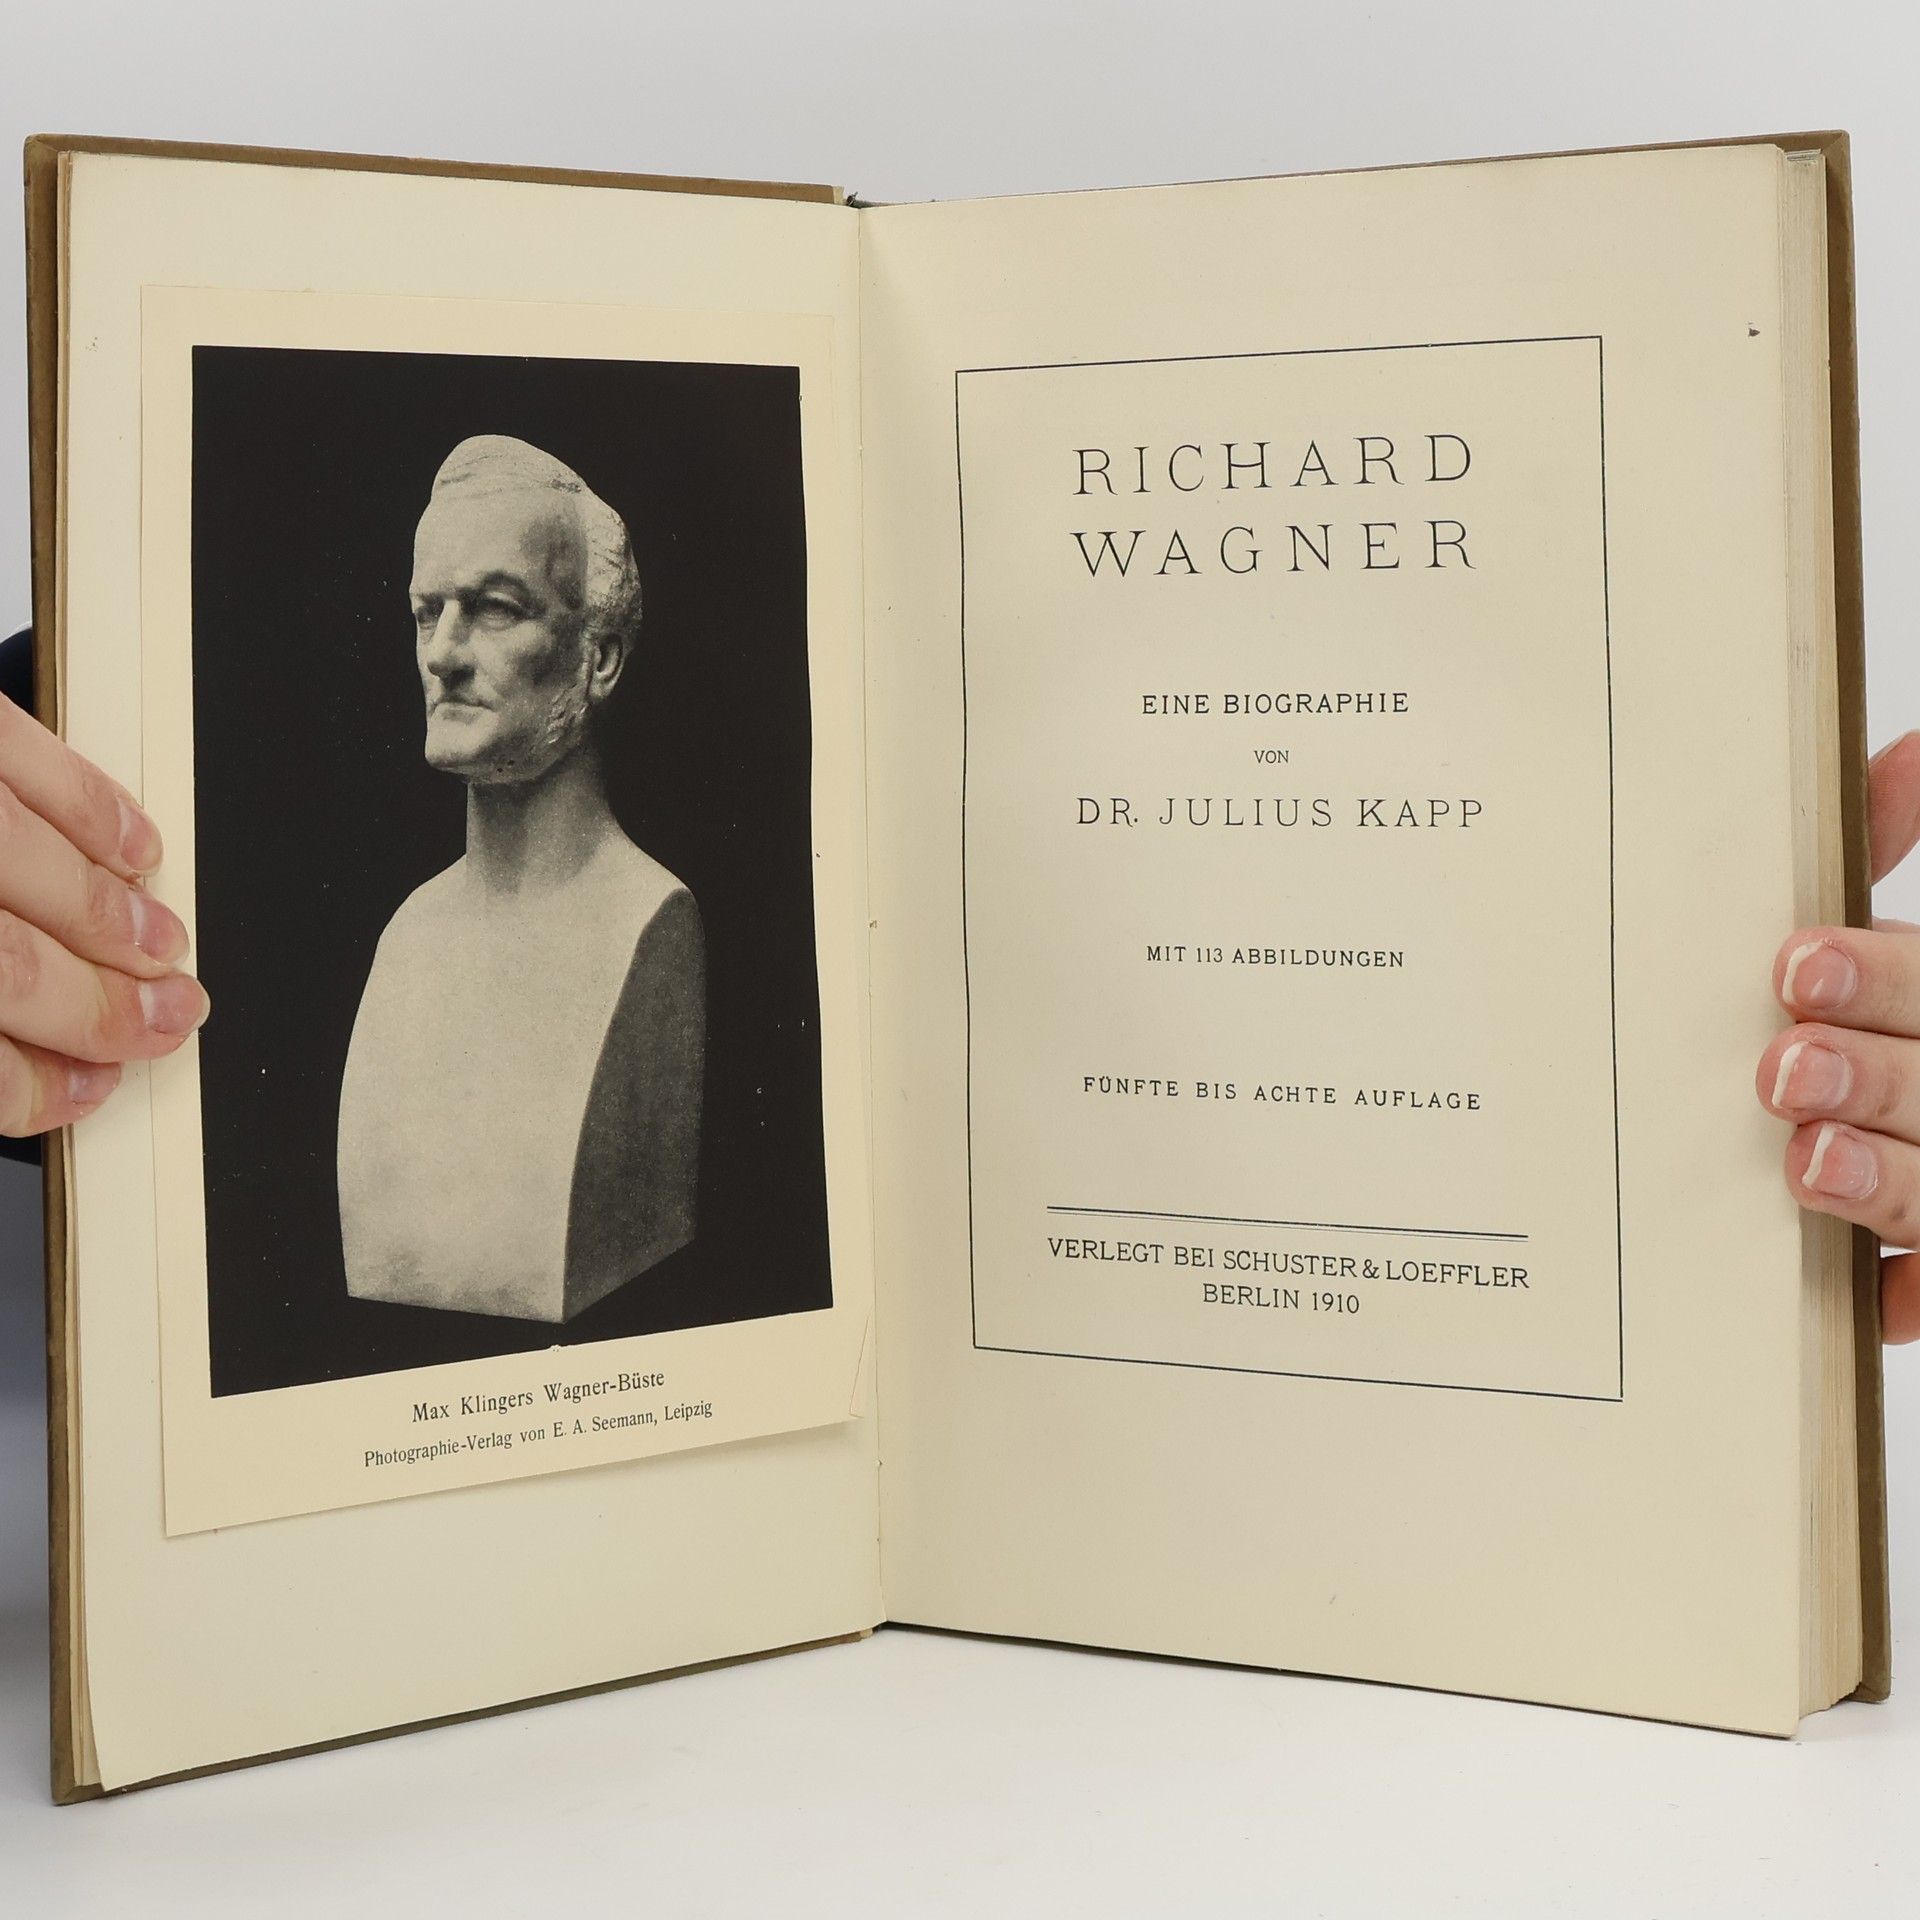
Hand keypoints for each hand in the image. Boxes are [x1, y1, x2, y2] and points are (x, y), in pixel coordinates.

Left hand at [0, 693, 207, 1134]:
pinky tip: (134, 848)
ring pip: (26, 869)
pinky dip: (92, 810)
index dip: (27, 1091)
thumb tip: (14, 1068)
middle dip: (99, 1010)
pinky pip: (20, 760)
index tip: (77, 1094)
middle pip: (8, 968)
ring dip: (113, 921)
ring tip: (163, 950)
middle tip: (161, 1026)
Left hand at [1758, 731, 1919, 1341]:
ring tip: (1806, 1160)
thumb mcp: (1900, 954)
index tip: (1795, 963)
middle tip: (1784, 1066)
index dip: (1878, 977)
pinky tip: (1859, 1301)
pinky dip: (1898, 1298)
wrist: (1901, 1091)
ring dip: (1882, 1180)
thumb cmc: (1899, 1021)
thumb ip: (1884, 845)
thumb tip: (1901, 749)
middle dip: (1875, 1076)